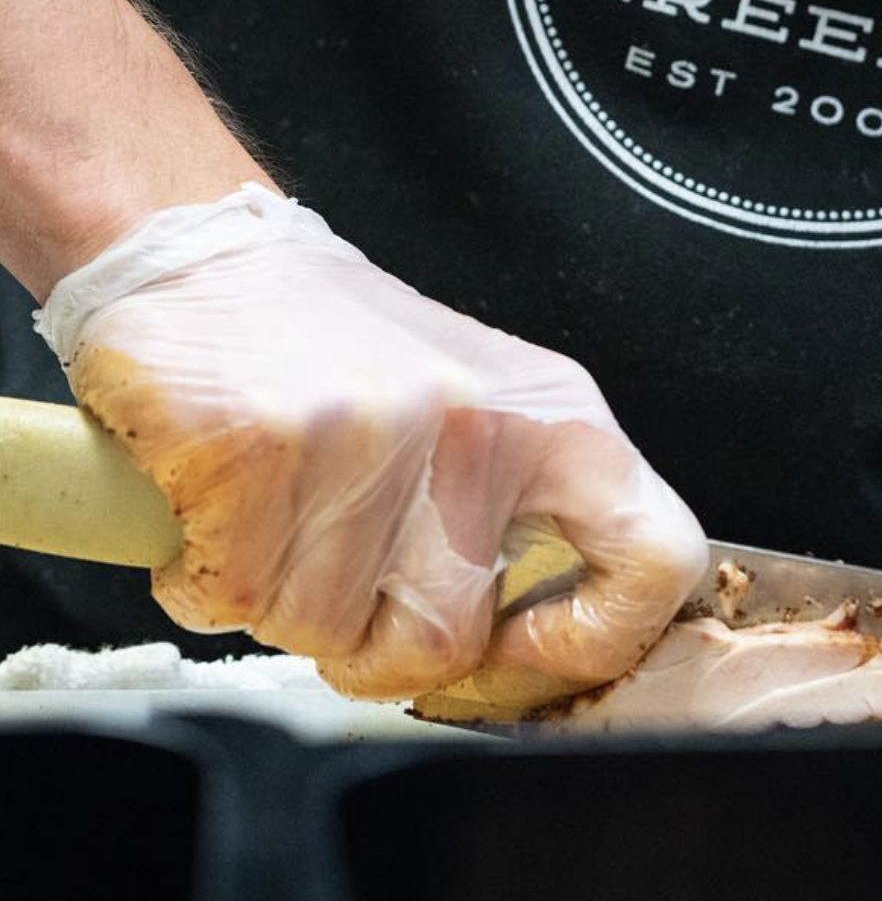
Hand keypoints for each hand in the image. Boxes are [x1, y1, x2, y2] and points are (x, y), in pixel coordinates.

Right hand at [34, 183, 706, 700]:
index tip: (532, 645)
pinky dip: (206, 578)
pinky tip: (220, 505)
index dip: (599, 639)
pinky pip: (230, 599)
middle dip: (369, 641)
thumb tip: (528, 647)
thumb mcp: (479, 408)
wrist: (208, 256)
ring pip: (324, 635)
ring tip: (275, 509)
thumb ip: (518, 518)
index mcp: (554, 418)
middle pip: (445, 644)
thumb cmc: (341, 346)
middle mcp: (477, 429)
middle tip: (336, 567)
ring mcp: (372, 440)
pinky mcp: (263, 450)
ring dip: (280, 599)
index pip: (654, 558)